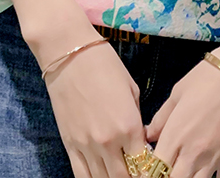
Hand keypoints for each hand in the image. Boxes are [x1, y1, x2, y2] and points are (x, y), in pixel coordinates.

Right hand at [44, 38, 147, 177]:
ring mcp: (87, 146)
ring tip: (120, 170)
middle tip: (136, 169)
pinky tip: (100, 174)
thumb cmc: (104, 65)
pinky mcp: (69, 145)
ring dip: (114, 177)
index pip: (144, 164)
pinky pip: (81, 175)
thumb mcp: (131, 89)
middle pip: (124, 177)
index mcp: (129, 126)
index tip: (151, 166)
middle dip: (132, 175)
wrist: (69, 54)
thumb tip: (141, 141)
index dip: (149, 168)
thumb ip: (137, 120)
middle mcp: (109, 142)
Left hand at [143, 45, 219, 177]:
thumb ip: (161, 118)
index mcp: (175, 134)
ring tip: (189, 169)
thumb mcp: (178, 92)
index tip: (153, 165)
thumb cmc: (207, 78)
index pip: (154, 167)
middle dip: (168, 176)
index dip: (150, 169)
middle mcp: (192, 152)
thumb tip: (148, 136)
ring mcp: (214, 159)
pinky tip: (211, 173)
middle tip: (170, 168)